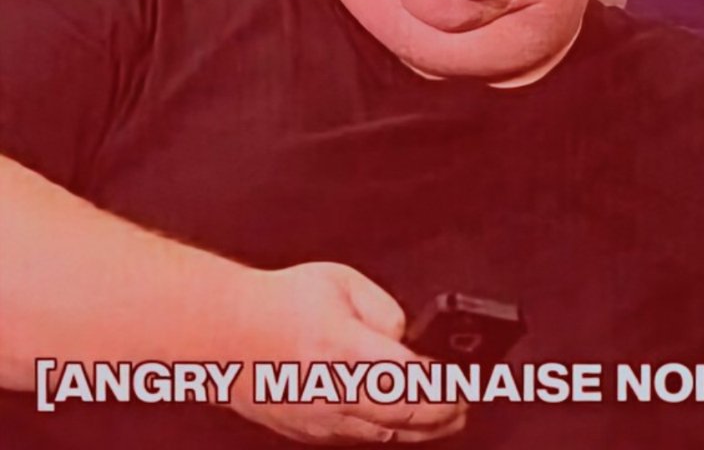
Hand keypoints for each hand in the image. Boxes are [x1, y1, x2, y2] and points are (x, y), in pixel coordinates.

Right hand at [226, 262, 466, 443]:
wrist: (224, 335)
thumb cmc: (283, 302)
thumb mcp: (341, 282)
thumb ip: (382, 309)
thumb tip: (407, 339)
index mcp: (342, 347)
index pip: (409, 377)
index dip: (445, 385)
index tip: (465, 379)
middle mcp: (333, 389)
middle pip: (405, 415)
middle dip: (443, 412)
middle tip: (464, 402)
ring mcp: (321, 417)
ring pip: (386, 434)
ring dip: (422, 428)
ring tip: (447, 414)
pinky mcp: (311, 431)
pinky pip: (362, 437)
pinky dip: (390, 429)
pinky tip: (405, 418)